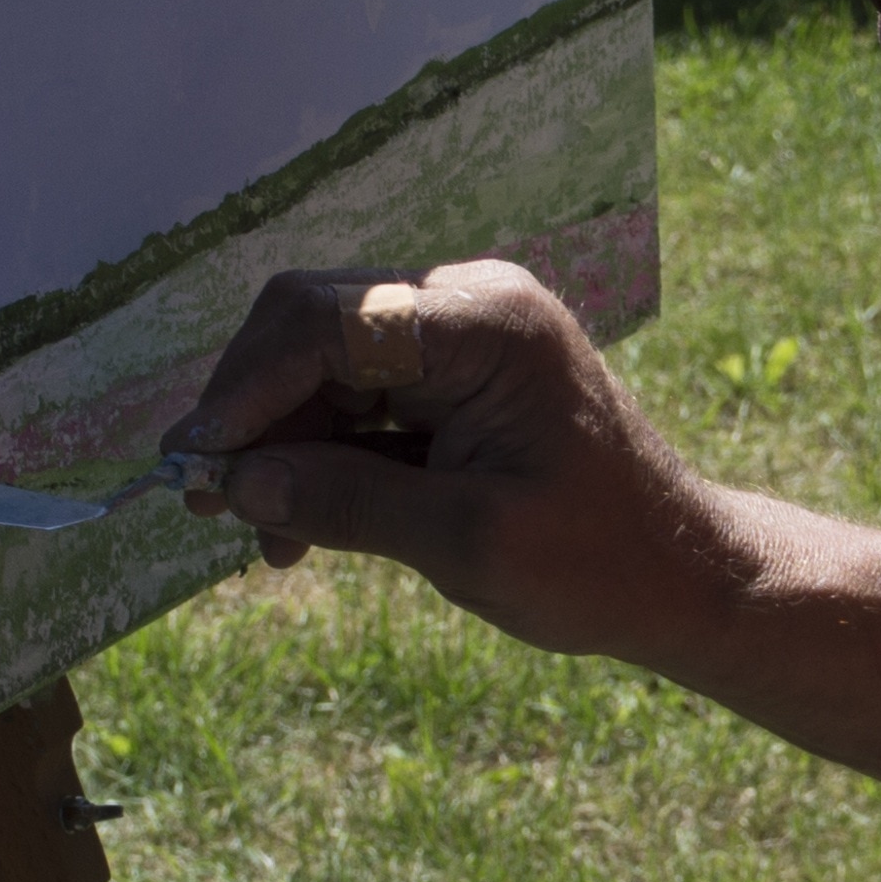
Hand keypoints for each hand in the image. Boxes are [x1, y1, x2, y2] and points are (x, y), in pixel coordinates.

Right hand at [169, 261, 745, 660]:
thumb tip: (239, 480)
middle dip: (253, 411)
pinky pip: (358, 394)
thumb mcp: (466, 543)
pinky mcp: (456, 375)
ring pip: (324, 363)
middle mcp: (470, 305)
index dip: (247, 387)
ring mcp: (463, 335)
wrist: (683, 576)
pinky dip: (319, 452)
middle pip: (312, 326)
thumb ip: (348, 503)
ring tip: (260, 537)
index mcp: (487, 325)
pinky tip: (298, 526)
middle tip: (208, 500)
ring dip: (280, 441)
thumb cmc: (598, 563)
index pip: (327, 321)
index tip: (197, 462)